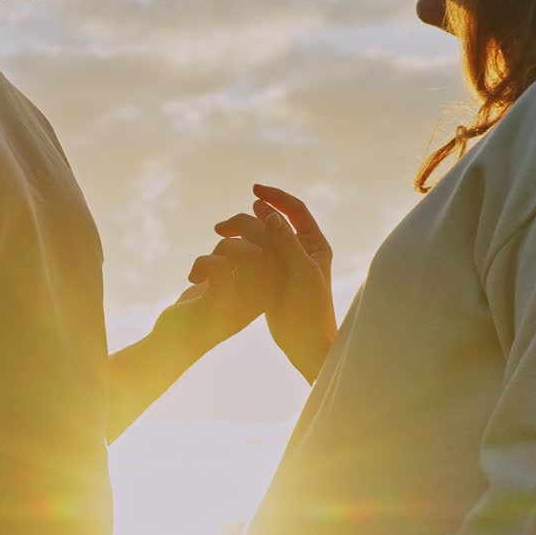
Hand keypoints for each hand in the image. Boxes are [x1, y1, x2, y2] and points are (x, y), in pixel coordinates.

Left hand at [154, 225, 274, 361]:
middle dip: (242, 227)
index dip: (260, 226)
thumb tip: (247, 221)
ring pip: (248, 253)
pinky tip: (193, 277)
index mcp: (268, 291)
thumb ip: (240, 254)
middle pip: (269, 246)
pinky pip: (221, 266)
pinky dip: (203, 262)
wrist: (176, 342)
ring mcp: (243, 304)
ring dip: (223, 246)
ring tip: (206, 263)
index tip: (232, 227)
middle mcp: (261, 299)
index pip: (279, 247)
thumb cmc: (202, 305)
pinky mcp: (220, 306)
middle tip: (219, 230)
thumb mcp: (226, 276)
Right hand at [214, 184, 336, 382]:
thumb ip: (286, 243)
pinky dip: (240, 249)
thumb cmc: (311, 309)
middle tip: (224, 225)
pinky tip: (224, 250)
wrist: (306, 343)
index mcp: (315, 244)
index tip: (254, 191)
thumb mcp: (300, 272)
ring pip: (262, 238)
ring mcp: (286, 263)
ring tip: (220, 233)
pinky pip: (255, 256)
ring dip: (242, 232)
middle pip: (274, 221)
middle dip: (250, 216)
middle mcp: (301, 249)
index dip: (276, 197)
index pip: (295, 210)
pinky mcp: (272, 278)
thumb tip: (271, 214)